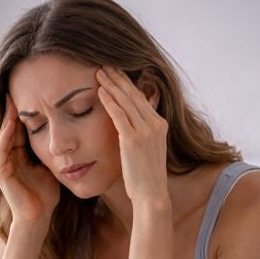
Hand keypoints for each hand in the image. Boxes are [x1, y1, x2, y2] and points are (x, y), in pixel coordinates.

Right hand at [0, 95, 59, 225]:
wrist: (39, 217)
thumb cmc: (46, 194)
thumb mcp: (52, 165)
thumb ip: (53, 150)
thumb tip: (70, 133)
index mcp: (21, 154)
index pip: (21, 128)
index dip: (26, 111)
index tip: (32, 93)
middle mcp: (9, 156)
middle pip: (10, 127)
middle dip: (13, 110)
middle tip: (16, 89)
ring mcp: (3, 164)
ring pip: (4, 135)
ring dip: (8, 119)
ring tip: (12, 102)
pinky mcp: (1, 173)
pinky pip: (2, 150)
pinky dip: (5, 136)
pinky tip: (11, 124)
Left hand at [95, 66, 169, 204]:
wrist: (151, 194)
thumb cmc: (146, 176)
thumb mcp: (148, 149)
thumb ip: (142, 133)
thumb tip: (131, 123)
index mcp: (160, 124)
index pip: (141, 98)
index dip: (127, 83)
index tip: (116, 72)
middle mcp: (155, 124)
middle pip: (134, 94)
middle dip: (118, 78)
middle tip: (105, 64)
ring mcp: (145, 131)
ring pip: (126, 101)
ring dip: (111, 85)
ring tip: (99, 72)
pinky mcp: (133, 140)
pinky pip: (119, 116)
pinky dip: (109, 102)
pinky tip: (100, 92)